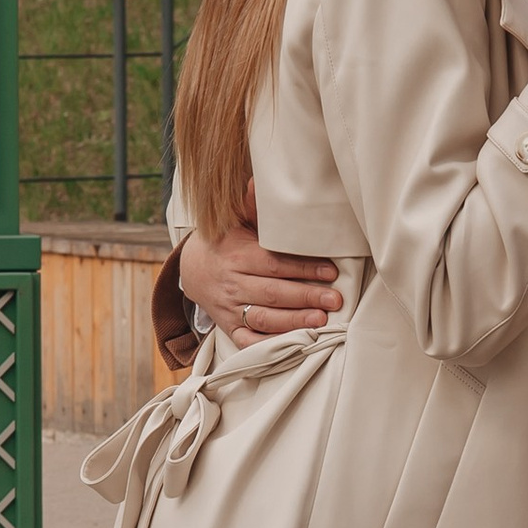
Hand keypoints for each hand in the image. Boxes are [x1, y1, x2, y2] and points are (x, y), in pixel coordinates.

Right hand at [179, 213, 340, 338]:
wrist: (193, 269)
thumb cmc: (226, 242)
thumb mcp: (235, 221)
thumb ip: (251, 207)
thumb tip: (256, 182)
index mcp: (238, 256)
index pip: (274, 263)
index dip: (303, 268)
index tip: (330, 272)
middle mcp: (233, 284)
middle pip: (273, 292)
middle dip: (305, 296)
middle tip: (334, 300)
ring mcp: (230, 308)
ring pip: (263, 318)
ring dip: (293, 321)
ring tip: (320, 321)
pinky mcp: (229, 328)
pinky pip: (249, 340)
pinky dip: (270, 344)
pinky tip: (294, 342)